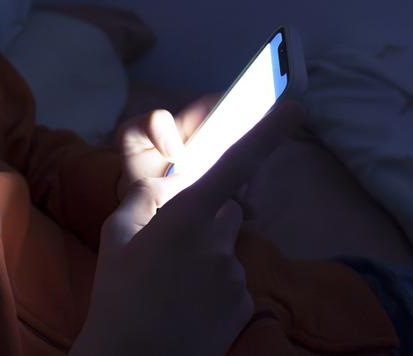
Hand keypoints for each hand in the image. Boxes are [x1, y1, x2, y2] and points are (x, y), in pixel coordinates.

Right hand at [71, 100, 304, 355]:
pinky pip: (233, 280)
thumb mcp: (116, 237)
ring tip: (171, 286)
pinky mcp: (245, 304)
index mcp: (185, 217)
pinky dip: (213, 286)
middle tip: (170, 244)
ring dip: (205, 256)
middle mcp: (218, 242)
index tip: (296, 106)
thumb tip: (161, 183)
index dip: (268, 132)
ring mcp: (235, 275)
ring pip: (226, 248)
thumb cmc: (117, 296)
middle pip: (225, 209)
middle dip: (206, 216)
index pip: (234, 164)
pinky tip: (187, 306)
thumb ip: (142, 200)